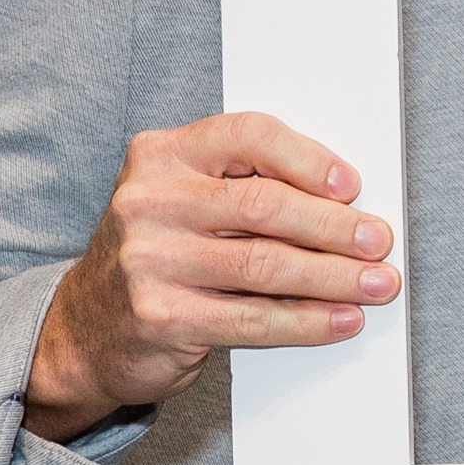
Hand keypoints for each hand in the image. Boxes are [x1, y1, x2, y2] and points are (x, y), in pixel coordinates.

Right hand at [22, 113, 396, 437]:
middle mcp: (149, 201)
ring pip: (266, 265)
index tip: (352, 186)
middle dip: (335, 226)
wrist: (86, 329)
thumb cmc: (159, 253)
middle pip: (264, 205)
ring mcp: (150, 261)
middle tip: (377, 241)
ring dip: (335, 277)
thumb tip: (346, 201)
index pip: (249, 136)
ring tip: (376, 283)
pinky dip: (308, 320)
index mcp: (161, 155)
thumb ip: (244, 186)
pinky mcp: (161, 316)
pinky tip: (340, 318)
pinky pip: (254, 319)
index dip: (309, 159)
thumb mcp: (185, 200)